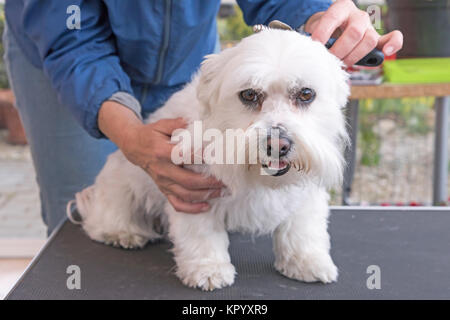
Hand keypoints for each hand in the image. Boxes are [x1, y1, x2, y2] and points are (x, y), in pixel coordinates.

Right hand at [98, 101, 224, 213]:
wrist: (134, 147)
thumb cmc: (152, 135)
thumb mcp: (162, 125)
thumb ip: (178, 123)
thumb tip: (194, 122)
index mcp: (162, 152)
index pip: (183, 157)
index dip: (200, 158)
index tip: (216, 157)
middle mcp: (162, 170)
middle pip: (188, 181)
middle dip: (209, 183)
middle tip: (225, 180)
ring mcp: (162, 182)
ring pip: (185, 194)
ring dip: (205, 195)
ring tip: (221, 192)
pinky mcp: (163, 189)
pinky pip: (177, 204)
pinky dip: (191, 208)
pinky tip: (205, 206)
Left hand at [305, 0, 402, 65]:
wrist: (333, 29)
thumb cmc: (324, 30)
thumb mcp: (315, 29)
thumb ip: (315, 38)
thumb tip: (313, 53)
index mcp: (341, 7)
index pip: (333, 17)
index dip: (323, 32)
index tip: (315, 45)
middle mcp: (358, 15)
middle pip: (354, 32)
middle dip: (340, 50)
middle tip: (329, 59)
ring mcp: (369, 27)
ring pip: (369, 40)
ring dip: (354, 56)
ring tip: (342, 63)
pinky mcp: (377, 39)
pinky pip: (392, 38)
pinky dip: (393, 44)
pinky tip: (386, 52)